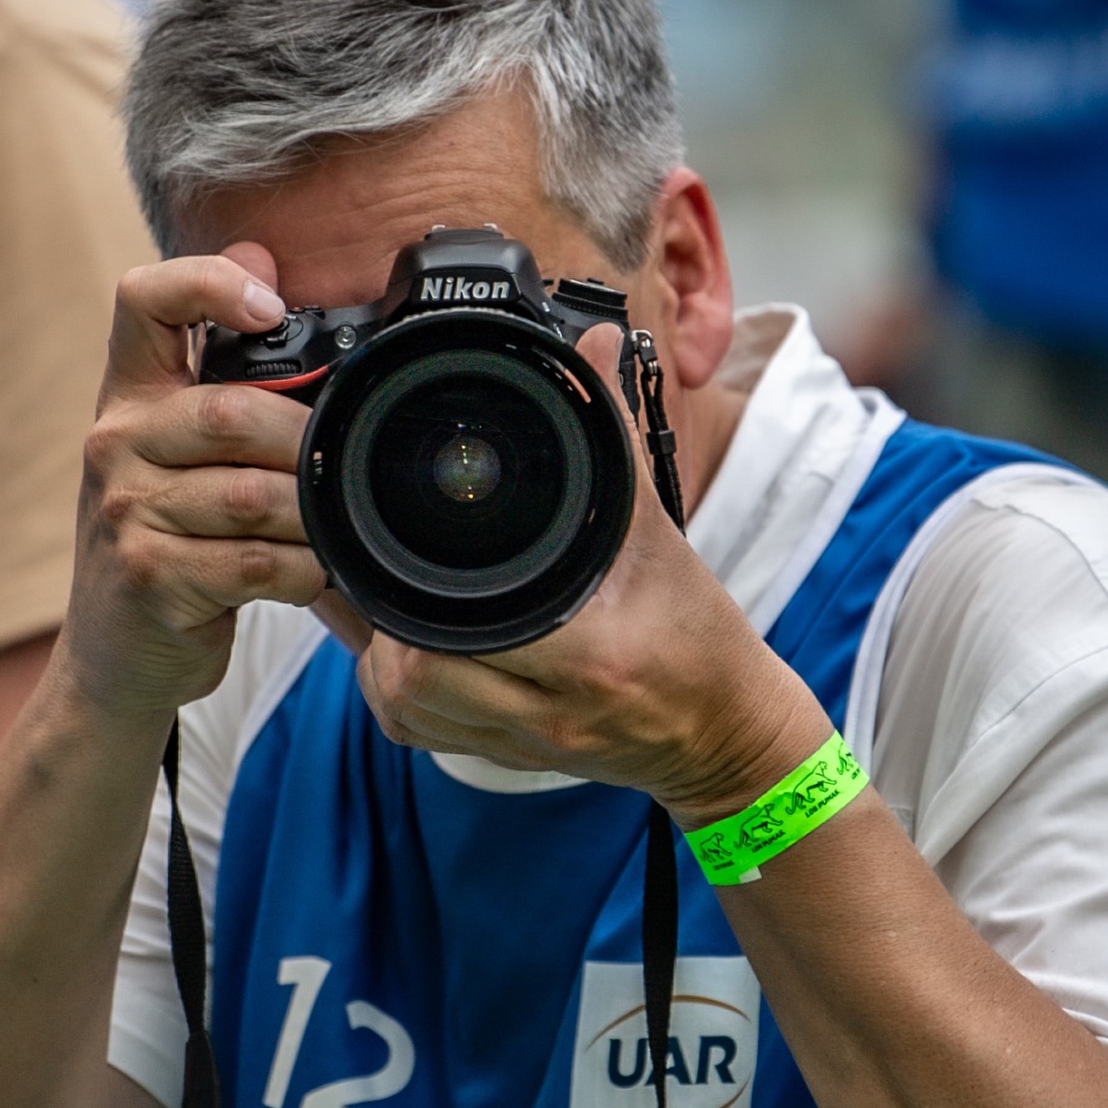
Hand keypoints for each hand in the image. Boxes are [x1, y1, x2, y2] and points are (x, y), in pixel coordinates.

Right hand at [59, 245, 328, 723]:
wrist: (118, 658)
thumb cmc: (173, 546)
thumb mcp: (184, 455)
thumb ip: (225, 373)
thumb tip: (262, 250)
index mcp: (130, 396)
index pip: (145, 298)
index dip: (210, 282)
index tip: (270, 306)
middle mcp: (115, 442)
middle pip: (231, 412)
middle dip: (307, 448)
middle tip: (342, 476)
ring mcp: (124, 512)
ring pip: (252, 495)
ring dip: (312, 521)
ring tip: (332, 536)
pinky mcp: (146, 577)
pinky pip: (254, 563)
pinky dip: (303, 573)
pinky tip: (311, 579)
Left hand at [351, 329, 834, 830]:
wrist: (724, 732)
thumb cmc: (698, 637)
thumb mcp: (661, 533)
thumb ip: (616, 438)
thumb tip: (595, 346)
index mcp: (591, 656)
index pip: (463, 629)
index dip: (414, 587)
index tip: (407, 541)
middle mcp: (549, 711)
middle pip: (414, 678)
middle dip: (386, 620)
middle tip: (389, 565)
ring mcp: (521, 744)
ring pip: (405, 710)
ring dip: (383, 655)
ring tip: (393, 603)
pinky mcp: (502, 761)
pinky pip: (416, 732)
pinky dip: (397, 690)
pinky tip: (405, 648)